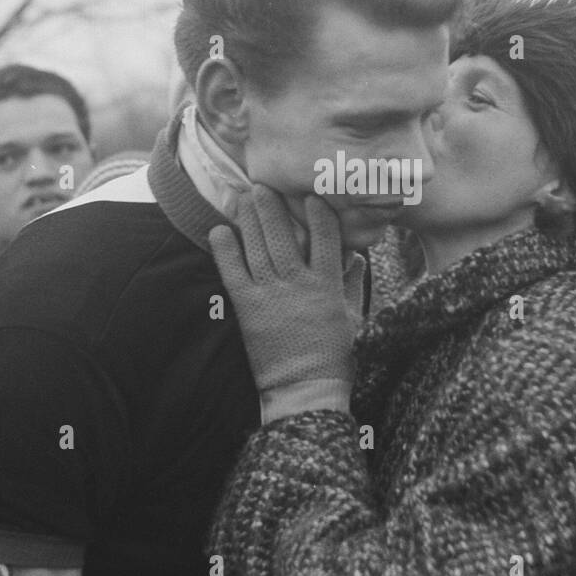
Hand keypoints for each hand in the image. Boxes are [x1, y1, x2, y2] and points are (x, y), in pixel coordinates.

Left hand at [209, 187, 356, 401]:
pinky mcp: (248, 309)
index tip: (311, 195)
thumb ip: (354, 284)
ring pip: (258, 246)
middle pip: (284, 234)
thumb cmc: (335, 357)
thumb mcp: (353, 318)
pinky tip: (219, 230)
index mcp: (328, 285)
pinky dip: (225, 250)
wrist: (305, 390)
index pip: (325, 236)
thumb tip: (355, 256)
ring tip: (243, 197)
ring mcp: (271, 295)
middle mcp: (298, 284)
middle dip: (273, 206)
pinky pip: (233, 272)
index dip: (318, 212)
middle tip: (263, 185)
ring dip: (249, 218)